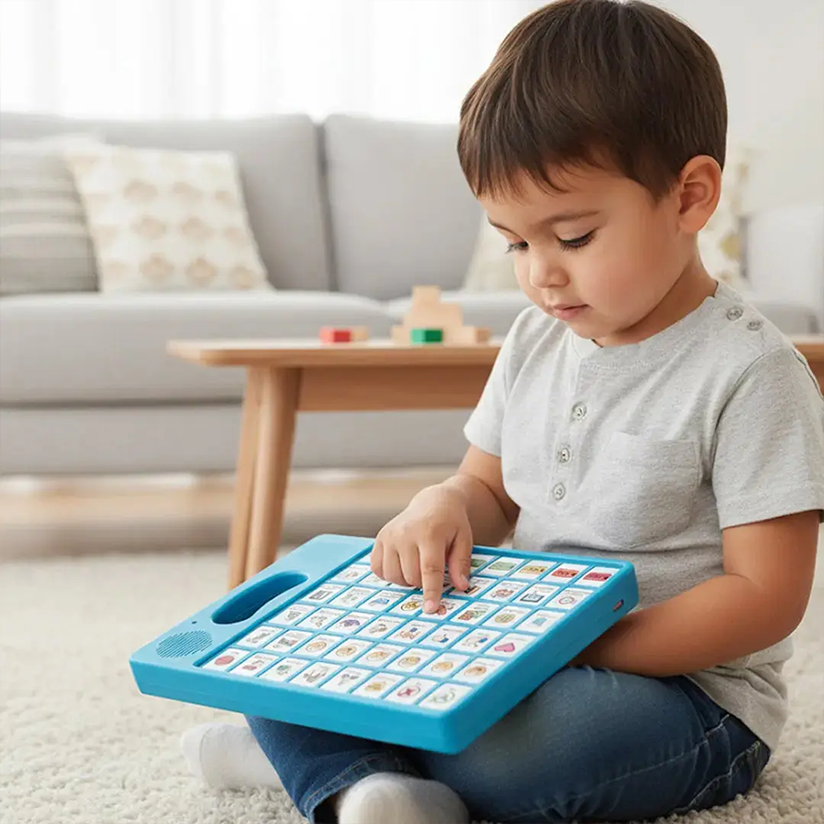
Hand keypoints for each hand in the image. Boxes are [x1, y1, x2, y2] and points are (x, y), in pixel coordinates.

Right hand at [371, 485, 473, 613]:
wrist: (433, 502)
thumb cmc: (451, 524)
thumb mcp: (464, 540)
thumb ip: (461, 563)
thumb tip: (461, 587)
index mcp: (429, 533)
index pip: (429, 569)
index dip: (431, 591)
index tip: (431, 609)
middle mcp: (405, 534)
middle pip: (411, 576)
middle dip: (423, 582)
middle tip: (432, 568)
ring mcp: (389, 536)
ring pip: (393, 576)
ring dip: (407, 579)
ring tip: (418, 565)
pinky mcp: (380, 538)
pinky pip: (378, 569)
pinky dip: (390, 573)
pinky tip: (403, 564)